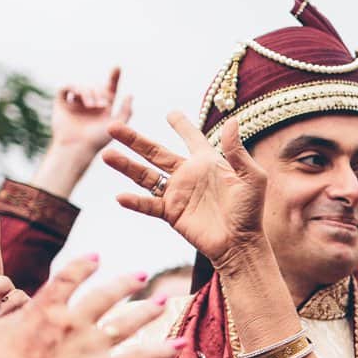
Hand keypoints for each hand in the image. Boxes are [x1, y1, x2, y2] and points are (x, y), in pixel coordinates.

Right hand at [0, 255, 183, 357]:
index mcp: (45, 310)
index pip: (68, 278)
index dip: (83, 266)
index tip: (95, 256)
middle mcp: (73, 323)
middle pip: (106, 297)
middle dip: (125, 284)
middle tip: (141, 274)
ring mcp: (92, 346)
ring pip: (126, 323)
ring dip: (146, 311)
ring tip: (163, 301)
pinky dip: (161, 352)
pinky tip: (181, 346)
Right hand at [51, 67, 132, 158]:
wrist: (77, 147)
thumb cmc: (98, 140)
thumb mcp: (117, 125)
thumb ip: (126, 110)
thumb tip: (130, 94)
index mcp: (103, 109)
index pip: (109, 89)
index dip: (114, 77)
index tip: (118, 67)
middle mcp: (89, 105)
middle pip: (95, 86)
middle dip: (99, 92)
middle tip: (102, 105)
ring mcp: (75, 104)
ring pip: (82, 86)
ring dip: (88, 92)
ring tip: (91, 106)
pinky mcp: (61, 104)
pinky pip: (66, 87)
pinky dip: (73, 88)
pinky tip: (78, 96)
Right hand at [103, 114, 267, 264]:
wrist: (241, 243)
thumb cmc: (250, 211)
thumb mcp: (251, 178)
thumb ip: (238, 151)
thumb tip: (231, 121)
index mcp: (208, 162)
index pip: (192, 138)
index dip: (182, 126)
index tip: (171, 113)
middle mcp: (188, 175)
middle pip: (155, 152)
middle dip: (134, 139)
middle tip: (112, 126)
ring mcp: (177, 194)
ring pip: (145, 175)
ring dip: (126, 166)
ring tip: (106, 155)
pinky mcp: (171, 213)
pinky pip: (149, 205)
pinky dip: (135, 202)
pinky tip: (120, 196)